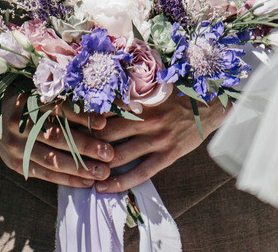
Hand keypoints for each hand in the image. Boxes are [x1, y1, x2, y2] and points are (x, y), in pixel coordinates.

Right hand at [0, 92, 112, 187]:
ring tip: (103, 172)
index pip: (58, 109)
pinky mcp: (16, 162)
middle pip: (56, 137)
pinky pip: (44, 174)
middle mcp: (20, 124)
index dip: (82, 116)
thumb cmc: (23, 98)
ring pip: (52, 159)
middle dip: (86, 147)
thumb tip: (97, 101)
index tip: (104, 122)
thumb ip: (62, 94)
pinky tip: (86, 182)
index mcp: (28, 100)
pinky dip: (66, 179)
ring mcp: (16, 145)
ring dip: (80, 168)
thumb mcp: (38, 89)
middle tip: (110, 153)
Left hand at [78, 96, 225, 193]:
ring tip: (82, 173)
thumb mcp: (153, 89)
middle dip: (85, 144)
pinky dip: (120, 182)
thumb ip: (130, 97)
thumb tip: (102, 100)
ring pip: (119, 155)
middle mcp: (146, 119)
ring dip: (98, 166)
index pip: (104, 111)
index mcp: (139, 101)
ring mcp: (157, 138)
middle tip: (68, 152)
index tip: (67, 126)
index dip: (83, 120)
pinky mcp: (168, 154)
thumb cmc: (178, 95)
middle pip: (106, 134)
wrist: (210, 105)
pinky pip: (140, 173)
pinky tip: (104, 188)